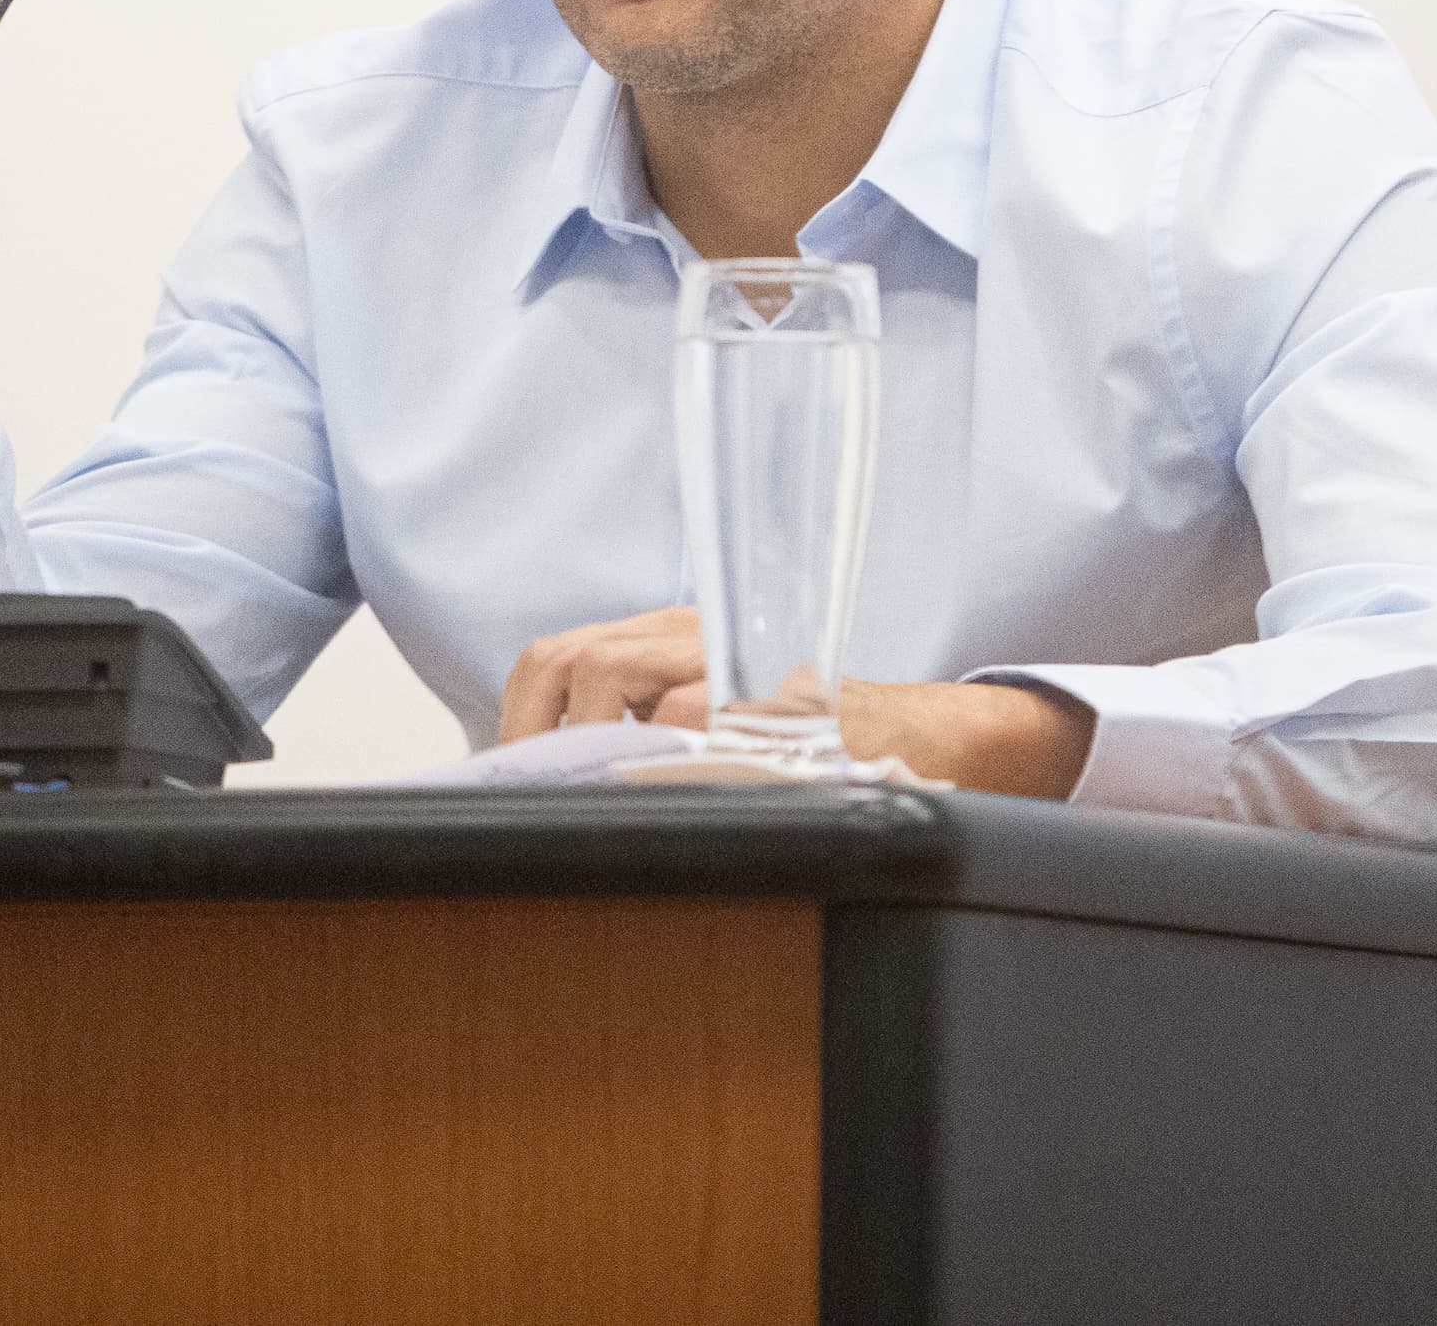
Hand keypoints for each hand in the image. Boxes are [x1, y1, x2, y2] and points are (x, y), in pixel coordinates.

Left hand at [494, 608, 1098, 798]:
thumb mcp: (717, 724)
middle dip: (537, 735)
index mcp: (667, 638)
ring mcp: (732, 662)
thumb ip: (644, 740)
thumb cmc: (812, 745)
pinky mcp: (773, 698)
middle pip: (571, 660)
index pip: (554, 660)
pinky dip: (659, 755)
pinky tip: (653, 797)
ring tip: (586, 798)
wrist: (927, 739)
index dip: (518, 722)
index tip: (509, 784)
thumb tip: (556, 799)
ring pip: (617, 675)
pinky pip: (693, 715)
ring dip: (586, 742)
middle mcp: (692, 636)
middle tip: (537, 800)